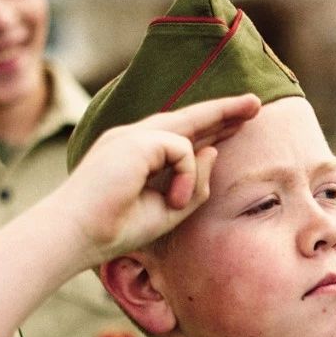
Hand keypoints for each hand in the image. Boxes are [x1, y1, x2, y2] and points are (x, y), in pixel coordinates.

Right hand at [55, 94, 262, 265]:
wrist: (79, 234)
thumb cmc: (117, 228)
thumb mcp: (169, 211)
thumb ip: (195, 186)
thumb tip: (214, 151)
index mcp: (139, 156)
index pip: (182, 137)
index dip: (211, 129)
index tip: (237, 124)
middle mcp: (135, 139)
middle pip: (189, 118)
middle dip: (224, 110)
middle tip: (256, 103)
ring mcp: (134, 136)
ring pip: (189, 131)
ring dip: (219, 127)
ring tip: (231, 136)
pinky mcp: (136, 139)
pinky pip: (183, 149)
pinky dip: (186, 175)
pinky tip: (173, 199)